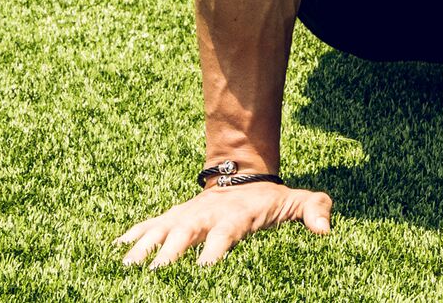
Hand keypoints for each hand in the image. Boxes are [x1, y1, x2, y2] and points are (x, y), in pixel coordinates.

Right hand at [116, 182, 332, 269]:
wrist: (242, 174)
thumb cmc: (268, 199)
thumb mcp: (294, 201)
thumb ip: (313, 209)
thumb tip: (326, 228)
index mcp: (235, 216)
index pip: (226, 232)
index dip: (217, 247)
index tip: (206, 265)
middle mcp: (206, 214)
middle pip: (187, 232)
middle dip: (171, 249)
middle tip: (156, 268)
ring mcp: (187, 215)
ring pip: (162, 229)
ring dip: (144, 246)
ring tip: (127, 264)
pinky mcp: (174, 218)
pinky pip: (150, 226)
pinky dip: (134, 235)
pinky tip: (116, 247)